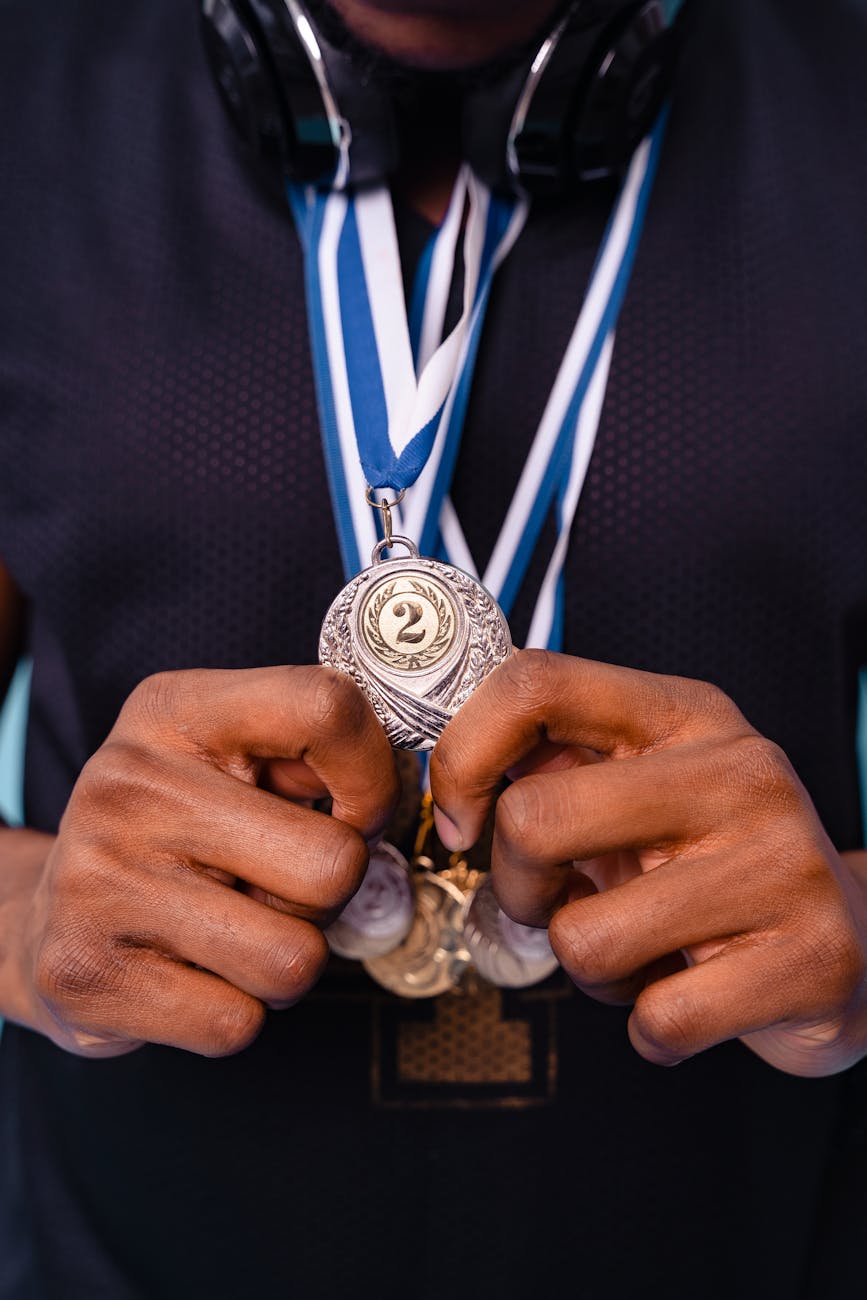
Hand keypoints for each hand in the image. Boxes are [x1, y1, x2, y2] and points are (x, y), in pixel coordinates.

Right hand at [15, 667, 397, 1057]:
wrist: (42, 916)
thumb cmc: (169, 832)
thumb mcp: (224, 757)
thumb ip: (312, 753)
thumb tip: (406, 788)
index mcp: (176, 711)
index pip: (329, 708)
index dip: (375, 776)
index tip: (354, 810)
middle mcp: (130, 784)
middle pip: (335, 863)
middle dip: (330, 895)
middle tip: (279, 889)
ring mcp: (100, 880)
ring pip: (295, 959)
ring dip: (286, 961)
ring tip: (234, 932)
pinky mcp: (87, 975)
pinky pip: (237, 1022)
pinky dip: (234, 1012)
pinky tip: (190, 972)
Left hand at [430, 649, 866, 1076]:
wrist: (857, 944)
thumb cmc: (716, 865)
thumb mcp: (643, 789)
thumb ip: (559, 766)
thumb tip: (454, 778)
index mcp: (682, 715)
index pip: (534, 683)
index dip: (463, 756)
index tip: (464, 819)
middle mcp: (738, 771)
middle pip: (534, 819)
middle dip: (519, 889)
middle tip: (561, 903)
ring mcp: (781, 862)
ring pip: (584, 938)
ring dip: (591, 970)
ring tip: (643, 951)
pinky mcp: (811, 956)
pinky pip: (661, 1018)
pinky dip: (652, 1028)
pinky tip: (690, 993)